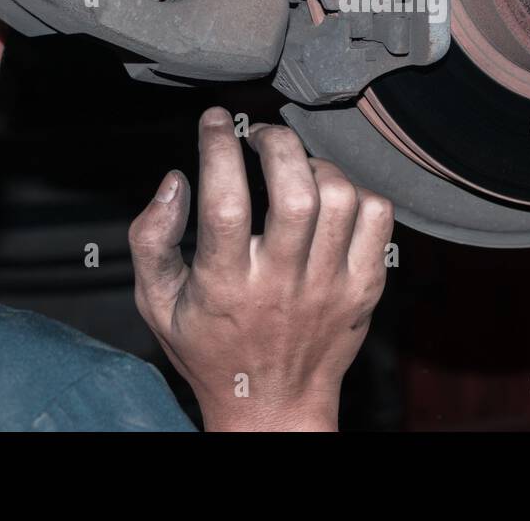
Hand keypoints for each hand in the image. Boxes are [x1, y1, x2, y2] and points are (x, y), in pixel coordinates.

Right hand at [129, 107, 393, 430]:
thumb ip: (151, 239)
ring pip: (340, 198)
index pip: (225, 201)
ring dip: (316, 164)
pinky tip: (330, 196)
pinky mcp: (365, 289)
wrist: (273, 408)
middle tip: (260, 135)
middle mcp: (282, 283)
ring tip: (295, 164)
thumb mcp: (158, 304)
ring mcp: (331, 286)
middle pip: (295, 192)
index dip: (219, 147)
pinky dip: (357, 192)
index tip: (215, 120)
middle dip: (276, 143)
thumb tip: (173, 180)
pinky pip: (377, 219)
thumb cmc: (212, 351)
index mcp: (226, 285)